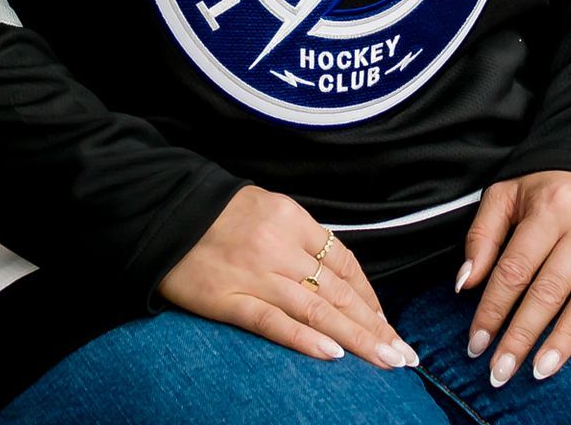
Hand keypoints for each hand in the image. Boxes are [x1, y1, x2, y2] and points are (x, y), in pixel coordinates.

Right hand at [157, 184, 419, 372]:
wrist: (166, 212)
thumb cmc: (218, 213)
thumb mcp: (267, 208)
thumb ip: (300, 238)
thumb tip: (334, 274)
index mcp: (291, 219)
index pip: (343, 262)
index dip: (370, 296)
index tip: (388, 324)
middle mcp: (280, 247)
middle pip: (338, 292)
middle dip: (375, 327)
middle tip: (404, 356)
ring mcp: (256, 276)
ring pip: (316, 312)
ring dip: (356, 340)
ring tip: (385, 362)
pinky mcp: (230, 301)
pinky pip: (274, 323)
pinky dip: (305, 341)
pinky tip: (333, 356)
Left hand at [455, 171, 570, 384]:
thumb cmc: (552, 184)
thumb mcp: (509, 193)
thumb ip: (483, 235)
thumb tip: (465, 283)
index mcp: (548, 207)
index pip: (515, 268)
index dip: (492, 309)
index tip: (476, 343)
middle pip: (548, 290)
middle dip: (521, 336)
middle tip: (500, 372)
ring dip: (565, 339)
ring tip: (541, 370)